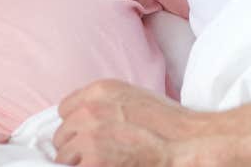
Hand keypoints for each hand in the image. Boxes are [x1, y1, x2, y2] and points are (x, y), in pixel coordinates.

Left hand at [56, 80, 217, 165]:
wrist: (187, 143)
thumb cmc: (169, 124)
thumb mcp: (133, 98)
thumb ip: (106, 105)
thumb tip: (88, 120)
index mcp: (99, 91)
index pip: (66, 109)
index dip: (76, 125)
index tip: (85, 135)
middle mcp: (89, 111)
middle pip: (62, 133)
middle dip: (75, 145)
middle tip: (97, 154)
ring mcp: (89, 138)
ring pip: (63, 156)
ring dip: (78, 162)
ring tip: (102, 163)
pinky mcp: (93, 162)